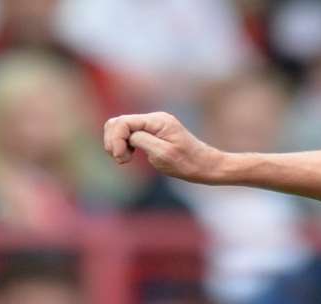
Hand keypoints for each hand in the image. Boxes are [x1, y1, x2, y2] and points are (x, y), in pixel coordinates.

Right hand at [102, 112, 227, 183]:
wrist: (206, 166)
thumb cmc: (188, 163)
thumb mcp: (162, 154)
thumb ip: (141, 140)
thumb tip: (127, 135)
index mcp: (157, 121)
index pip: (123, 122)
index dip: (116, 139)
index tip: (121, 158)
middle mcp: (154, 118)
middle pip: (118, 122)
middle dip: (113, 140)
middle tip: (122, 159)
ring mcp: (153, 125)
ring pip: (121, 128)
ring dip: (117, 143)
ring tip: (125, 159)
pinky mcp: (153, 133)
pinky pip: (129, 134)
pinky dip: (124, 144)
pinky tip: (129, 156)